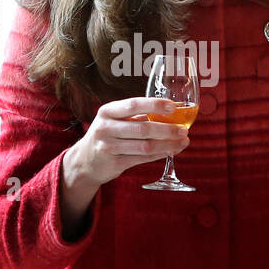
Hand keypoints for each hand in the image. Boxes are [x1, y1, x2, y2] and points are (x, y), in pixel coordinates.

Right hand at [58, 97, 189, 235]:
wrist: (85, 161)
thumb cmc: (107, 135)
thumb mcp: (115, 120)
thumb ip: (137, 115)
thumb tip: (171, 111)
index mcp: (107, 111)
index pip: (133, 104)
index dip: (154, 105)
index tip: (173, 107)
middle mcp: (106, 128)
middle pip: (143, 128)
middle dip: (167, 129)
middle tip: (184, 130)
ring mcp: (109, 147)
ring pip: (145, 146)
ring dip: (167, 145)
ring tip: (182, 142)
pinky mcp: (114, 164)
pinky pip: (142, 158)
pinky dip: (159, 155)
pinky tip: (171, 151)